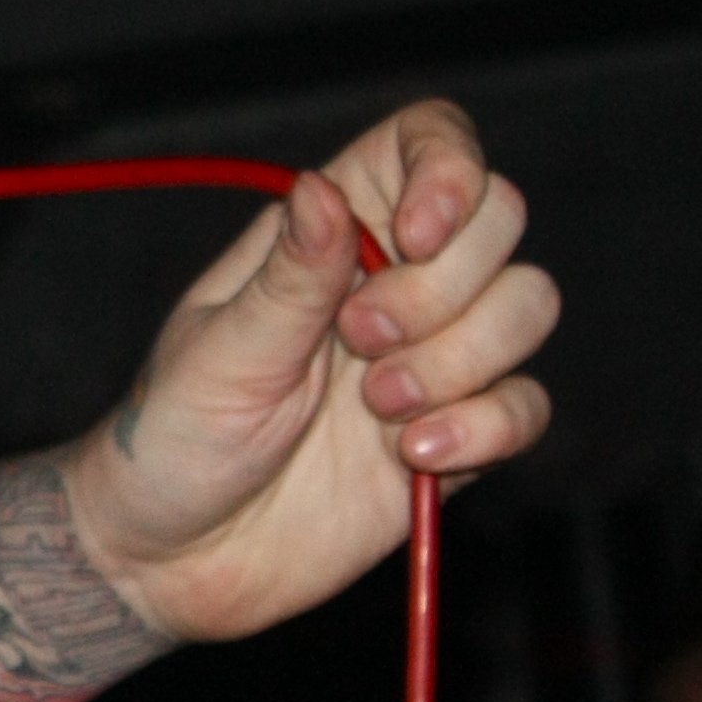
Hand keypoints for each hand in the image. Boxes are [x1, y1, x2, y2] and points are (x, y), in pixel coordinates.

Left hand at [65, 100, 554, 641]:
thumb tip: (322, 187)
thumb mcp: (219, 353)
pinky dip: (486, 427)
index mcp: (326, 235)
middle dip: (443, 285)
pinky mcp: (458, 435)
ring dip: (461, 358)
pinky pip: (527, 405)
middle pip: (499, 221)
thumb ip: (289, 277)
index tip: (414, 236)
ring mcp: (433, 357)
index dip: (448, 169)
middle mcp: (393, 281)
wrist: (176, 558)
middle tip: (358, 341)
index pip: (426, 144)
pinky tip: (411, 456)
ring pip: (528, 306)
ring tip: (375, 409)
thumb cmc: (173, 440)